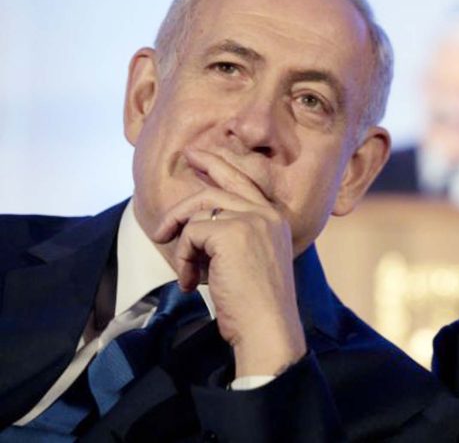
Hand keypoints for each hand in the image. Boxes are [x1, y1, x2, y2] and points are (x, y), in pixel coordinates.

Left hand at [151, 148, 306, 376]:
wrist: (267, 326)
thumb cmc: (256, 304)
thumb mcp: (250, 261)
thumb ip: (233, 236)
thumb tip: (195, 224)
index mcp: (275, 219)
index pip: (243, 181)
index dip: (217, 165)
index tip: (195, 155)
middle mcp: (266, 213)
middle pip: (214, 191)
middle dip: (181, 207)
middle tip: (160, 230)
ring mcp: (251, 219)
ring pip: (198, 211)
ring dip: (181, 243)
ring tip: (184, 271)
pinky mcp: (231, 231)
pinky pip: (191, 234)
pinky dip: (184, 258)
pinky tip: (193, 282)